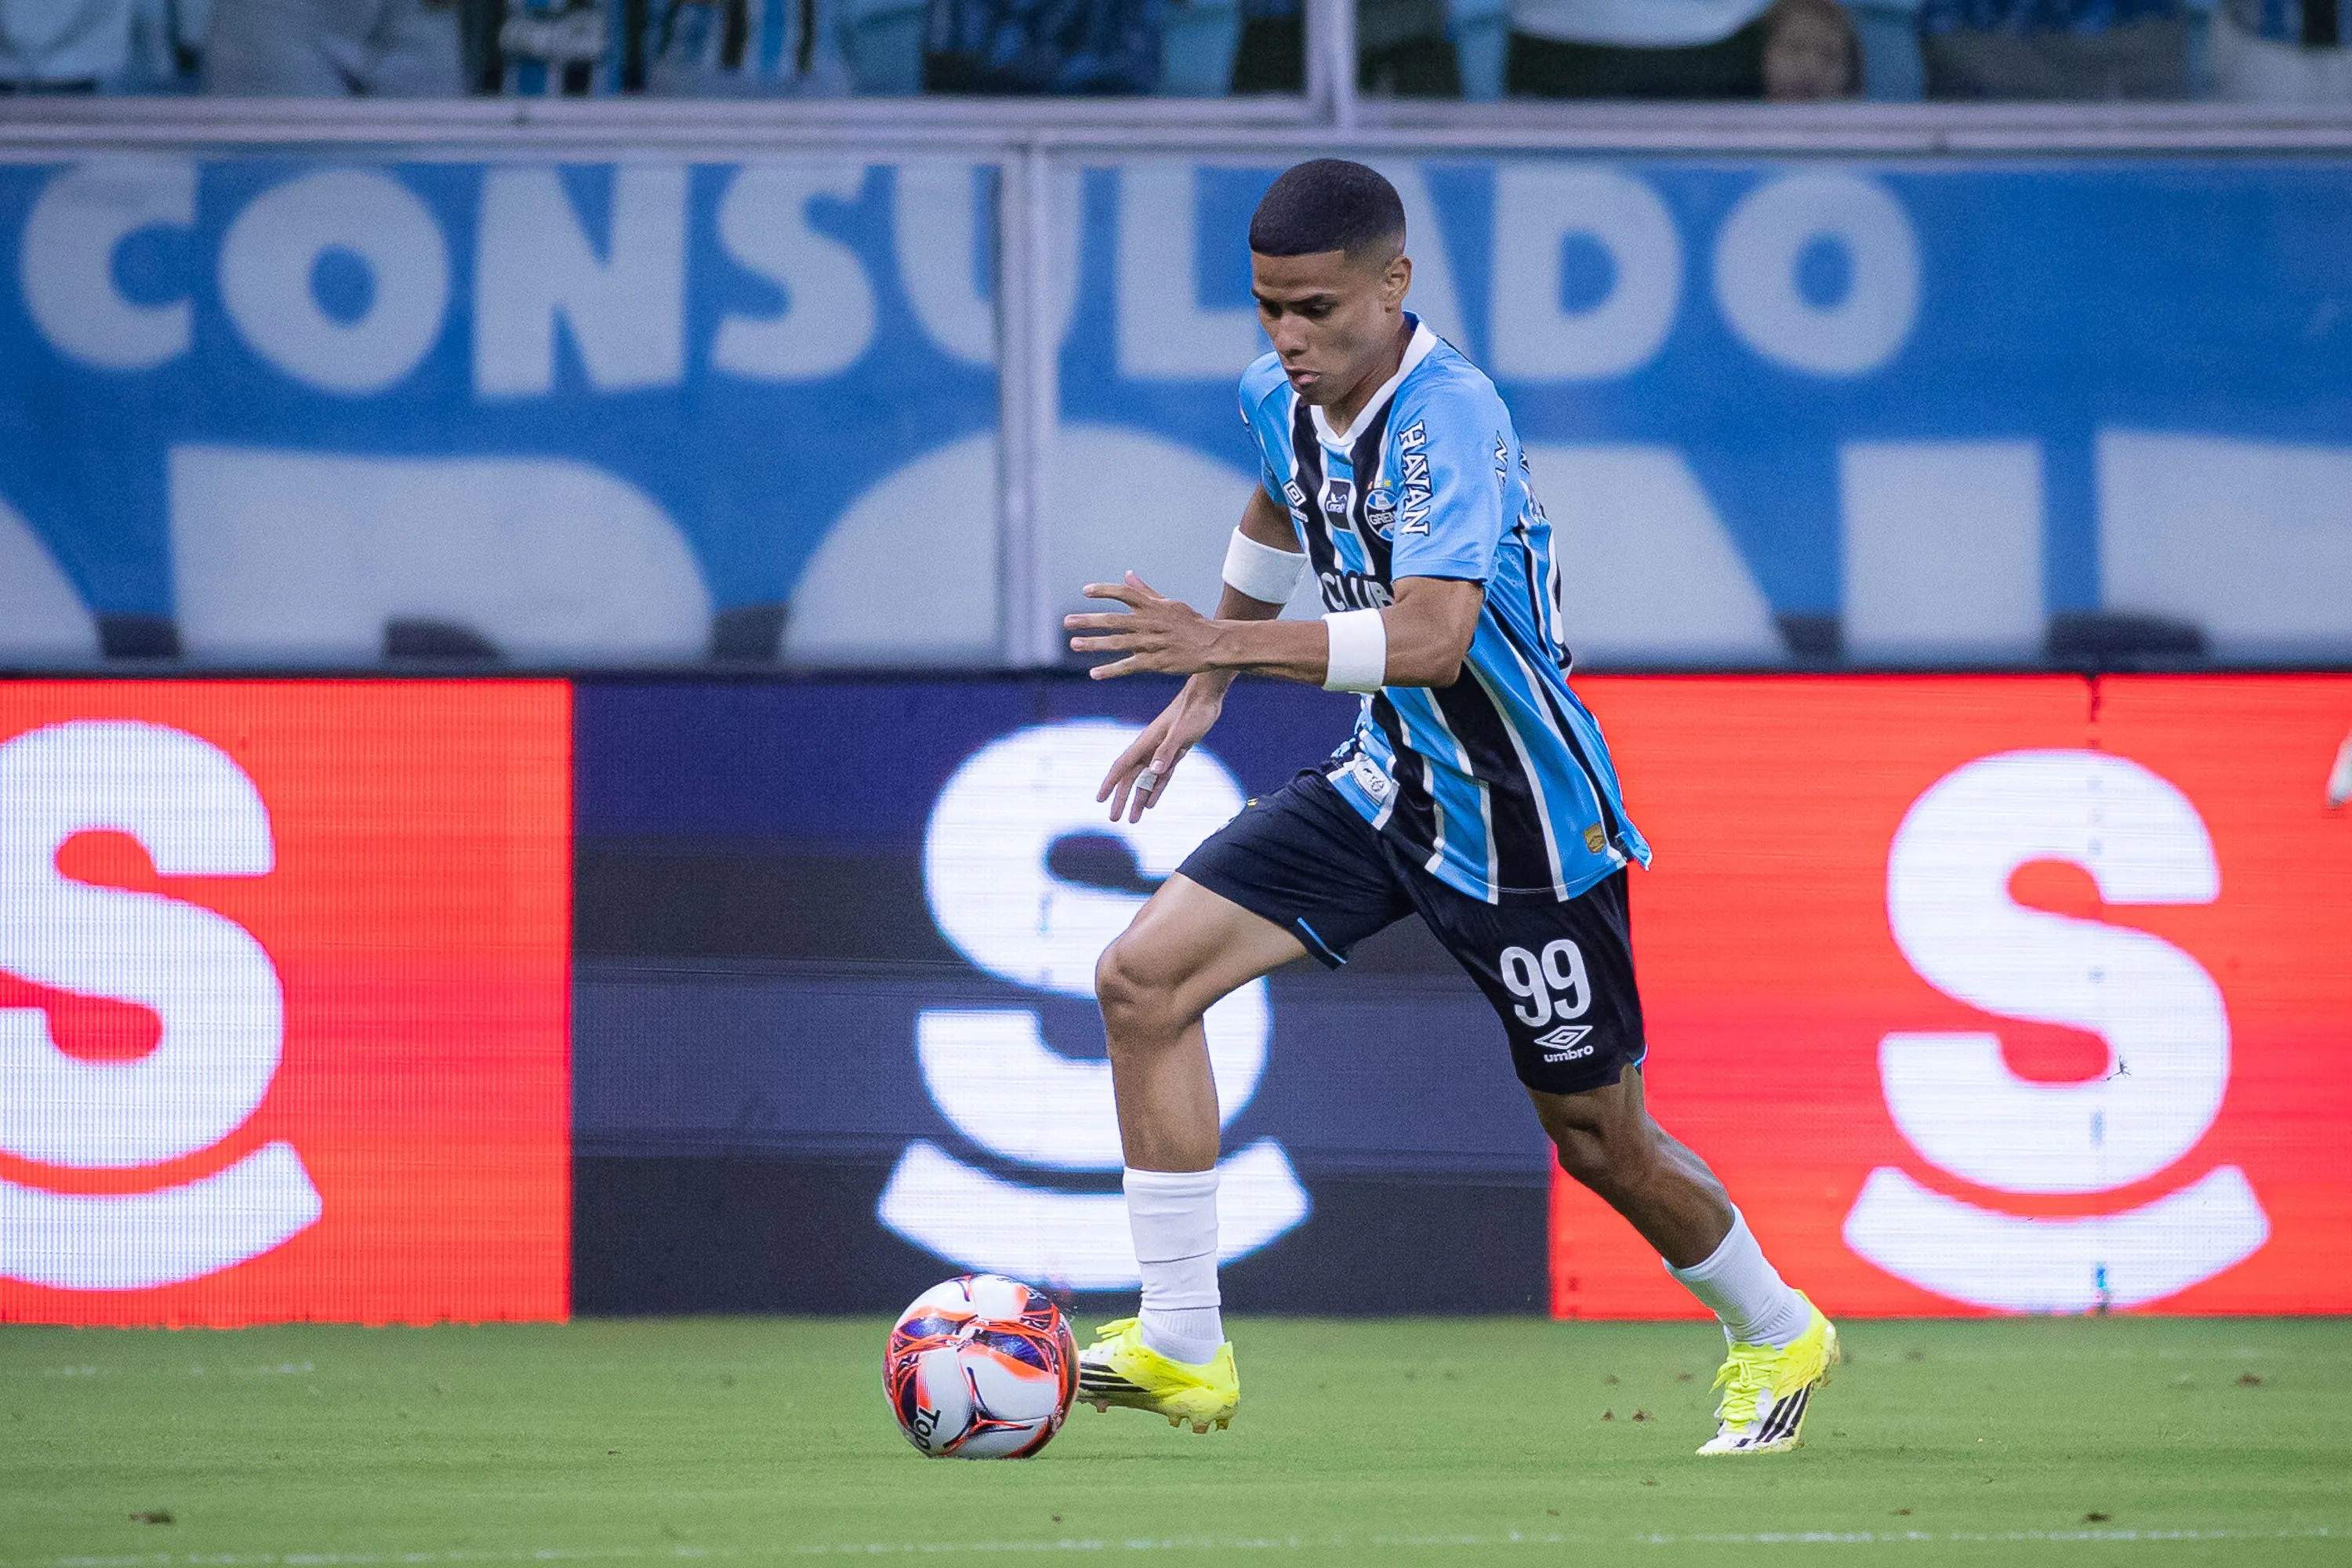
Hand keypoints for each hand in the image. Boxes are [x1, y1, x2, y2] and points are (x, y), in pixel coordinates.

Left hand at [1064, 574, 1221, 679]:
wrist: (1213, 644)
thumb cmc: (1190, 622)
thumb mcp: (1168, 603)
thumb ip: (1144, 591)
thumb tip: (1127, 574)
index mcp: (1152, 606)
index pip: (1124, 594)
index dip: (1104, 591)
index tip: (1085, 591)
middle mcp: (1148, 623)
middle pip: (1113, 620)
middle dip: (1088, 621)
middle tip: (1067, 622)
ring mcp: (1151, 643)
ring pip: (1116, 643)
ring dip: (1093, 644)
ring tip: (1074, 644)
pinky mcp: (1155, 662)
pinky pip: (1128, 666)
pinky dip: (1110, 670)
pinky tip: (1094, 674)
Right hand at [1099, 680, 1225, 821]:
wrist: (1207, 697)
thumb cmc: (1194, 711)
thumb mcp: (1181, 732)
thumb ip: (1168, 751)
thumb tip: (1153, 771)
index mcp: (1146, 742)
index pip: (1122, 766)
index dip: (1110, 784)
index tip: (1099, 799)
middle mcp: (1150, 748)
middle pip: (1131, 778)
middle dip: (1121, 799)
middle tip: (1113, 819)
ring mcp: (1162, 751)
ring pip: (1146, 780)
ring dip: (1139, 799)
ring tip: (1132, 820)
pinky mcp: (1175, 752)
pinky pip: (1162, 776)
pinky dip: (1156, 790)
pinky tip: (1151, 804)